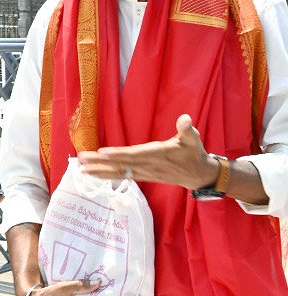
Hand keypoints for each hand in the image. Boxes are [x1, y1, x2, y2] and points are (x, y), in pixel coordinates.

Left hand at [78, 114, 217, 189]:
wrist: (197, 175)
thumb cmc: (194, 153)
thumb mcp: (193, 139)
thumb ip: (187, 129)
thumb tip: (185, 119)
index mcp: (159, 154)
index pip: (136, 154)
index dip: (119, 155)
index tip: (102, 153)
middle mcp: (149, 165)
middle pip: (121, 164)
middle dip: (100, 163)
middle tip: (81, 160)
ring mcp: (145, 173)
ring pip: (119, 172)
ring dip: (99, 171)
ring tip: (81, 169)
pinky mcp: (143, 176)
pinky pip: (122, 176)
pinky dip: (107, 175)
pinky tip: (94, 174)